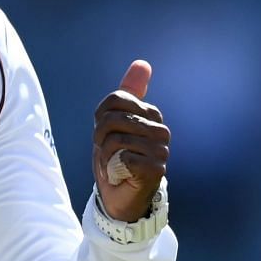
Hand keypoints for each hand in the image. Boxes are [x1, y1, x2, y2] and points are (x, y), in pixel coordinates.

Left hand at [92, 59, 169, 222]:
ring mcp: (161, 150)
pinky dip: (113, 169)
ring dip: (106, 156)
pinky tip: (120, 175)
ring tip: (114, 165)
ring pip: (116, 139)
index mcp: (151, 114)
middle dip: (100, 138)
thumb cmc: (115, 158)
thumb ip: (127, 95)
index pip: (114, 100)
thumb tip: (142, 63)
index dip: (100, 119)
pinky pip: (123, 158)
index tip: (104, 134)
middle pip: (113, 118)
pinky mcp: (156, 169)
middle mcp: (160, 129)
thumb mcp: (114, 123)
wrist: (119, 197)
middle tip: (107, 153)